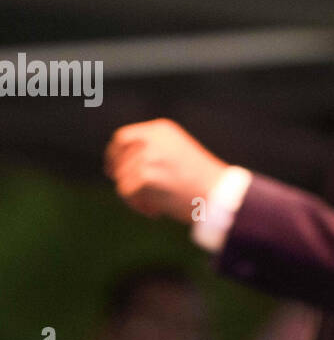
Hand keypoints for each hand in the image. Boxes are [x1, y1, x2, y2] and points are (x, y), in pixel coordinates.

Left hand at [105, 119, 228, 222]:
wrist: (217, 193)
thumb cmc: (199, 177)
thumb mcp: (176, 151)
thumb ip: (151, 149)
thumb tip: (120, 162)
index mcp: (161, 130)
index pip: (122, 137)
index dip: (113, 154)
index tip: (111, 169)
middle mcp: (152, 139)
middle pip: (118, 157)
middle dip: (118, 173)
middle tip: (126, 189)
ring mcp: (147, 156)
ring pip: (121, 178)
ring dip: (133, 195)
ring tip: (155, 203)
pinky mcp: (144, 176)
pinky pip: (126, 193)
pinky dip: (137, 205)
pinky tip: (156, 210)